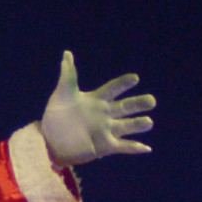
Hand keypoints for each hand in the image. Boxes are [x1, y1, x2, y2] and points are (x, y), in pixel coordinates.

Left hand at [38, 53, 154, 166]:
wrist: (49, 139)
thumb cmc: (56, 114)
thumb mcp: (62, 93)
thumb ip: (68, 75)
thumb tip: (67, 53)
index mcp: (97, 99)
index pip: (113, 89)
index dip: (123, 84)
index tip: (135, 78)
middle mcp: (105, 114)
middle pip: (126, 107)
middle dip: (139, 104)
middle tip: (151, 101)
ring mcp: (106, 130)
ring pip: (127, 126)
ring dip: (138, 124)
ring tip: (148, 122)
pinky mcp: (105, 146)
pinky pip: (123, 146)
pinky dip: (134, 147)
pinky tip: (146, 148)